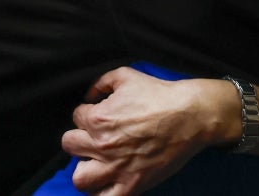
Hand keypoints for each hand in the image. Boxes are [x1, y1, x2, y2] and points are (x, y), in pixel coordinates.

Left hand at [62, 68, 230, 195]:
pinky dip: (103, 193)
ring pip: (80, 178)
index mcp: (98, 118)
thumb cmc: (159, 94)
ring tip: (96, 163)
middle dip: (80, 139)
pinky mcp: (132, 184)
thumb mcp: (126, 75)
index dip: (87, 114)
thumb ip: (101, 82)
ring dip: (85, 169)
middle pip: (69, 146)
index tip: (100, 115)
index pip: (76, 116)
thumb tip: (90, 94)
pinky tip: (109, 183)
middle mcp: (102, 144)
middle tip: (94, 138)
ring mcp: (116, 167)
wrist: (189, 115)